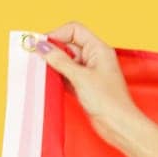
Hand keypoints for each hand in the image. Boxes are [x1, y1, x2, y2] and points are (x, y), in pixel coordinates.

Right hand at [29, 21, 141, 148]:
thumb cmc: (109, 101)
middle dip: (52, 50)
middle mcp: (95, 58)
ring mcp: (90, 72)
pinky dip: (57, 76)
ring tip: (42, 71)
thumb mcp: (80, 77)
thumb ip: (59, 60)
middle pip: (68, 44)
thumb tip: (41, 46)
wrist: (120, 126)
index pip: (74, 30)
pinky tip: (49, 81)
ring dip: (53, 64)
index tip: (42, 44)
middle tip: (37, 58)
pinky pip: (66, 75)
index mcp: (99, 49)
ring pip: (66, 60)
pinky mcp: (85, 85)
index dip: (57, 34)